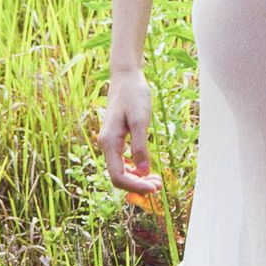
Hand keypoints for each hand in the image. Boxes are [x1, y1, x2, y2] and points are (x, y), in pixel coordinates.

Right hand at [97, 69, 163, 194]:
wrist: (126, 76)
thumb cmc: (134, 94)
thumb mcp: (140, 119)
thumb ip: (140, 145)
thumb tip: (143, 171)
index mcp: (109, 142)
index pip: (118, 175)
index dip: (135, 186)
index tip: (154, 189)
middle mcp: (106, 145)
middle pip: (118, 176)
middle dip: (138, 184)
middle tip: (159, 185)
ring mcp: (110, 142)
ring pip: (121, 170)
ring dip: (137, 178)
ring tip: (156, 180)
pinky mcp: (116, 138)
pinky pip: (123, 161)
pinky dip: (135, 169)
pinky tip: (147, 168)